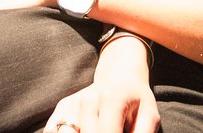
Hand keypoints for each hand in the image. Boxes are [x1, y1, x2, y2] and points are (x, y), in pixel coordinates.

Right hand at [42, 41, 159, 132]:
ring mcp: (72, 104)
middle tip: (112, 132)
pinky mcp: (61, 108)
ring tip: (94, 131)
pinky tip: (81, 131)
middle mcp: (87, 100)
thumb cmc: (136, 99)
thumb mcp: (149, 116)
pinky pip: (52, 131)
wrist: (118, 75)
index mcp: (112, 100)